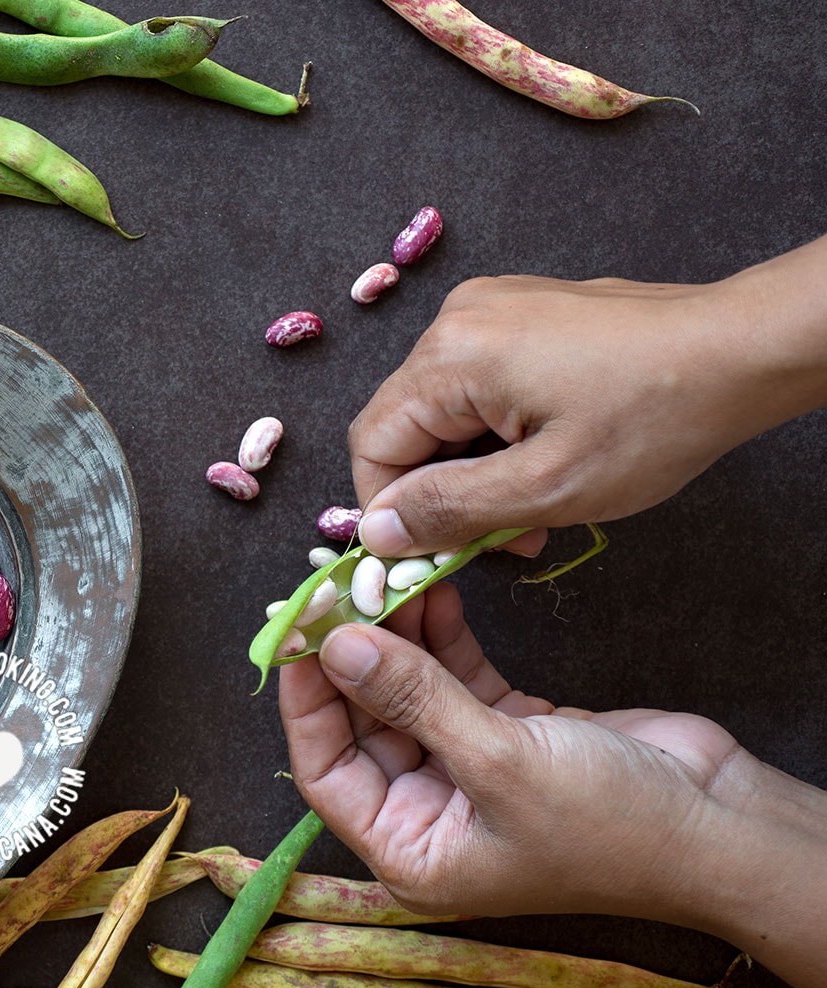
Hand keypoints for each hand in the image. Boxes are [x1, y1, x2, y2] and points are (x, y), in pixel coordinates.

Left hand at [277, 582, 826, 987]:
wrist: (722, 823)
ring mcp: (468, 772)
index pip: (325, 771)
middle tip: (335, 588)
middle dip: (350, 657)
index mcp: (410, 852)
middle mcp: (429, 816)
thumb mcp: (498, 761)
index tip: (298, 631)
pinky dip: (440, 637)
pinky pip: (454, 679)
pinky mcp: (510, 734)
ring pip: (407, 693)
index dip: (306, 700)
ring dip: (395, 636)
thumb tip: (337, 646)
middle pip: (363, 724)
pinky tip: (426, 590)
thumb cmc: (613, 825)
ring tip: (380, 574)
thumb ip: (413, 698)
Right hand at [350, 240, 826, 558]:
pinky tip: (547, 458)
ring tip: (536, 506)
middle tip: (504, 538)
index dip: (391, 508)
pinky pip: (478, 385)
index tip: (436, 550)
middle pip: (406, 426)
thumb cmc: (657, 415)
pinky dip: (498, 433)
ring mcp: (491, 308)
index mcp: (451, 355)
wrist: (744, 350)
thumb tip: (375, 530)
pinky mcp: (523, 312)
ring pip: (444, 411)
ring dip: (475, 468)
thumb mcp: (546, 487)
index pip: (371, 443)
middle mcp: (457, 318)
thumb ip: (448, 511)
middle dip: (444, 491)